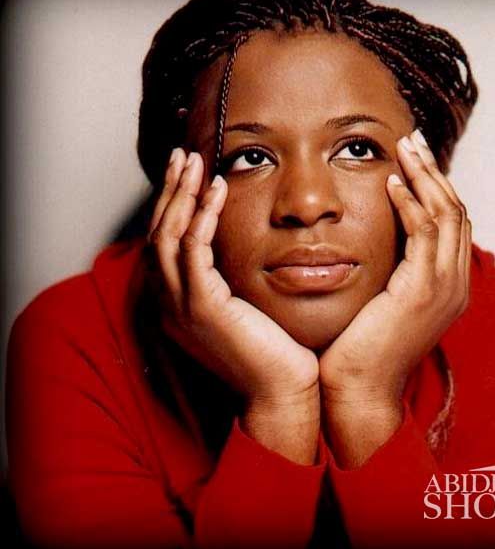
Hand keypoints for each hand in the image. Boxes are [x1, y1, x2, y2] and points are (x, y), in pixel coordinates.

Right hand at [148, 149, 319, 462]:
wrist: (282, 392)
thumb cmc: (272, 350)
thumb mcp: (244, 307)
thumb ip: (230, 279)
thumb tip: (238, 248)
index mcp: (178, 304)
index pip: (165, 244)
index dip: (173, 205)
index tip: (188, 174)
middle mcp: (170, 305)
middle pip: (158, 233)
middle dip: (169, 191)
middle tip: (182, 156)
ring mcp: (181, 307)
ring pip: (168, 236)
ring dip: (180, 194)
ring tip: (194, 161)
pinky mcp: (203, 308)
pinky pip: (194, 250)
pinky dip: (203, 216)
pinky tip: (217, 190)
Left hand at [319, 130, 470, 465]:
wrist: (357, 391)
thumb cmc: (359, 348)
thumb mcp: (381, 301)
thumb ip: (389, 272)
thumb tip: (373, 242)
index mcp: (446, 286)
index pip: (451, 224)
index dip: (435, 188)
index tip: (413, 160)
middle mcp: (454, 285)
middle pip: (455, 212)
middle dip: (434, 173)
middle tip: (412, 141)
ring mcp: (443, 288)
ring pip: (446, 215)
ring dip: (425, 177)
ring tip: (404, 149)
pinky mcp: (422, 291)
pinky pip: (423, 234)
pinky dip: (410, 204)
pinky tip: (391, 183)